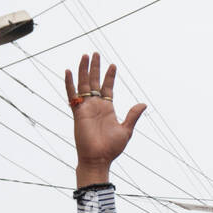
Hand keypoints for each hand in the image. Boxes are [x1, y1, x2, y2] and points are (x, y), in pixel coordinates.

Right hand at [64, 52, 146, 184]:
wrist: (98, 159)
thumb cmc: (112, 148)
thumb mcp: (126, 130)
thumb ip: (132, 116)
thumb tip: (143, 104)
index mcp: (107, 108)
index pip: (108, 87)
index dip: (110, 76)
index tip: (113, 65)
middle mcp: (96, 105)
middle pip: (94, 81)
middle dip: (95, 67)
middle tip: (95, 53)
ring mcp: (86, 108)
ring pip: (83, 84)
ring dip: (83, 70)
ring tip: (85, 55)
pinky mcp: (78, 113)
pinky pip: (72, 95)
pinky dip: (69, 83)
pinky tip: (69, 71)